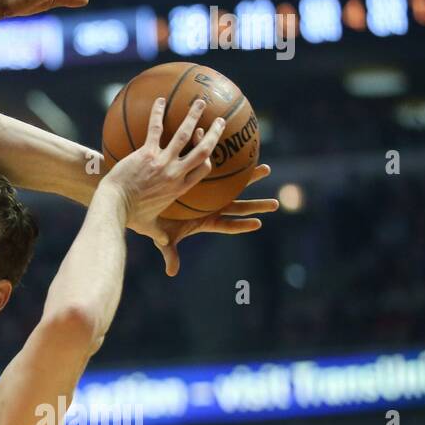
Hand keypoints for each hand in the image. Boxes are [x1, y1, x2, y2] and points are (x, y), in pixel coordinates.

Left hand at [101, 96, 225, 230]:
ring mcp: (162, 161)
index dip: (208, 159)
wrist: (113, 205)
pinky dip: (158, 113)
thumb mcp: (150, 226)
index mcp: (179, 188)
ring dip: (193, 116)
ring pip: (184, 135)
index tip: (209, 148)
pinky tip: (159, 99)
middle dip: (213, 134)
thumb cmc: (129, 217)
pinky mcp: (146, 153)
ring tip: (200, 102)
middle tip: (219, 121)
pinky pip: (155, 128)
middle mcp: (175, 173)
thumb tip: (163, 245)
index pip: (203, 170)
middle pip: (202, 150)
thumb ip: (159, 234)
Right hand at [132, 162, 278, 275]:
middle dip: (257, 205)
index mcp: (206, 221)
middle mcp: (212, 206)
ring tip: (266, 169)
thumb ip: (170, 253)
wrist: (148, 199)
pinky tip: (239, 152)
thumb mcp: (163, 238)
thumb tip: (171, 272)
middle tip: (275, 204)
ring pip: (235, 184)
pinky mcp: (203, 177)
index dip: (242, 225)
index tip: (258, 224)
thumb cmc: (157, 220)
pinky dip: (226, 162)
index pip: (227, 225)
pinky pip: (217, 169)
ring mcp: (210, 192)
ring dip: (251, 178)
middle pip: (239, 207)